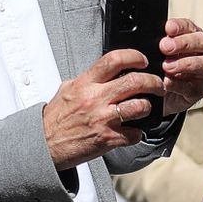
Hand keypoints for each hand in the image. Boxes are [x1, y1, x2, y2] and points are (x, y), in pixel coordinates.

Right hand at [43, 48, 164, 169]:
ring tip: (145, 108)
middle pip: (135, 81)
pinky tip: (132, 132)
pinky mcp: (106, 139)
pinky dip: (137, 133)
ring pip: (139, 107)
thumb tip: (104, 71)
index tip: (143, 60)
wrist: (44, 145)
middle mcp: (95, 99)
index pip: (114, 60)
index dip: (134, 56)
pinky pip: (134, 134)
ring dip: (148, 107)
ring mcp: (102, 119)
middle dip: (153, 81)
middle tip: (158, 85)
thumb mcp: (67, 90)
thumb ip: (87, 80)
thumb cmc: (55, 119)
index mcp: (85, 84)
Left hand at [158, 18, 202, 116]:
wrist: (160, 94)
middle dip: (184, 43)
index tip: (168, 28)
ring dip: (186, 63)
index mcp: (193, 38)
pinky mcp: (200, 90)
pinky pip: (194, 87)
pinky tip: (167, 82)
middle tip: (165, 47)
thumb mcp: (157, 54)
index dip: (180, 26)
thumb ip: (159, 45)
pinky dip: (179, 84)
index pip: (191, 27)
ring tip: (166, 66)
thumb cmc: (160, 68)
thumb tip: (149, 38)